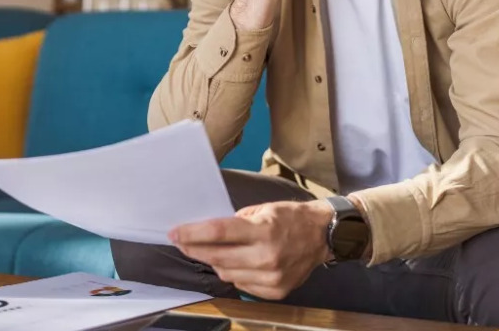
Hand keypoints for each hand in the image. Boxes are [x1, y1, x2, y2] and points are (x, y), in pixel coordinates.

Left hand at [169, 200, 331, 300]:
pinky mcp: (275, 290)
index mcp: (264, 230)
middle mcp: (267, 256)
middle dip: (195, 249)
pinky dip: (234, 274)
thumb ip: (238, 221)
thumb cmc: (293, 218)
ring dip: (214, 262)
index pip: (219, 233)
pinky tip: (236, 263)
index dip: (192, 233)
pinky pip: (242, 285)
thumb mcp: (265, 209)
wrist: (324, 236)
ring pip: (227, 274)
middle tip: (182, 242)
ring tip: (210, 252)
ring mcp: (271, 277)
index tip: (174, 232)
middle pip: (218, 257)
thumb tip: (211, 231)